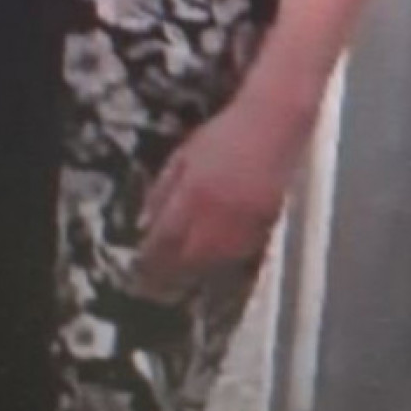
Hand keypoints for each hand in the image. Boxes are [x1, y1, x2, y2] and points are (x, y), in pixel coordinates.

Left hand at [135, 95, 308, 300]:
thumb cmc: (223, 134)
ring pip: (212, 264)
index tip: (138, 268)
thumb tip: (144, 223)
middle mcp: (216, 216)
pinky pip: (236, 257)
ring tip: (179, 277)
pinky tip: (209, 262)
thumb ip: (163, 189)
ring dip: (193, 273)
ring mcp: (242, 226)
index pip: (165, 239)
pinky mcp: (263, 229)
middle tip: (155, 283)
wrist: (272, 127)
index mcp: (193, 194)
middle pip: (188, 260)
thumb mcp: (184, 154)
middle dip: (169, 274)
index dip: (150, 259)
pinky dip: (219, 263)